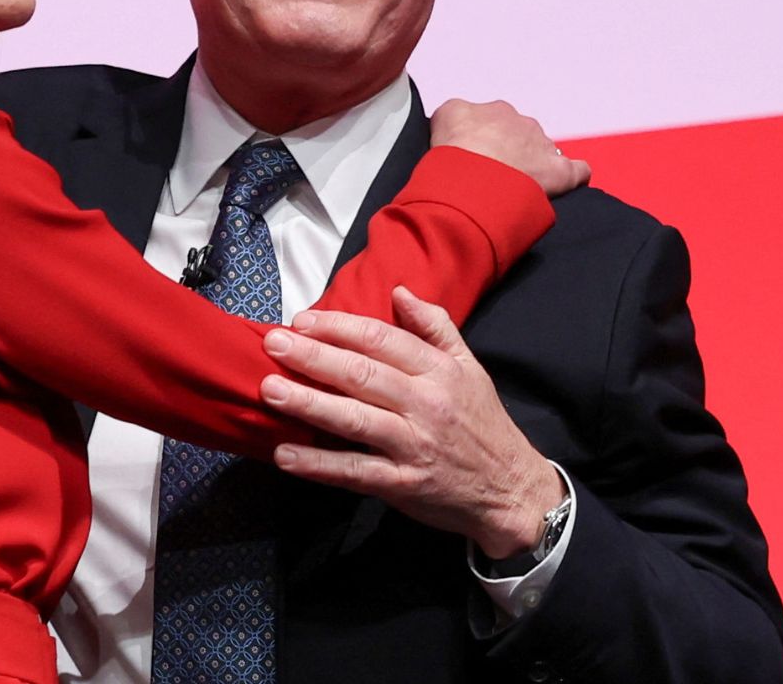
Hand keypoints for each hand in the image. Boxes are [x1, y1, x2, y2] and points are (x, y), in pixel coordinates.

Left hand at [259, 287, 565, 557]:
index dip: (339, 327)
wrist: (512, 490)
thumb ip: (436, 326)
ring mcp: (413, 446)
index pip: (382, 339)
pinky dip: (319, 465)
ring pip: (355, 420)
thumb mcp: (470, 367)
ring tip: (270, 390)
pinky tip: (285, 454)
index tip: (302, 320)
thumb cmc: (483, 424)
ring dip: (309, 404)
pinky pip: (355, 472)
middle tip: (274, 344)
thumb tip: (399, 291)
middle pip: (362, 374)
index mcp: (438, 371)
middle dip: (314, 357)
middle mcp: (425, 404)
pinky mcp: (403, 484)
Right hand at [430, 98, 588, 196]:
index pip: (494, 121)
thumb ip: (456, 114)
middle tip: (493, 178)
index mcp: (496, 111)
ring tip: (517, 190)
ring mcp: (543, 147)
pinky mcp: (561, 173)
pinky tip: (562, 187)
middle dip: (511, 154)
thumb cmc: (454, 153)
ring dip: (535, 167)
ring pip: (544, 153)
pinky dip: (573, 176)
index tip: (476, 159)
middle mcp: (522, 124)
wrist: (472, 179)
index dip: (485, 142)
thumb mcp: (444, 117)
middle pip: (521, 137)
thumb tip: (460, 123)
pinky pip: (577, 170)